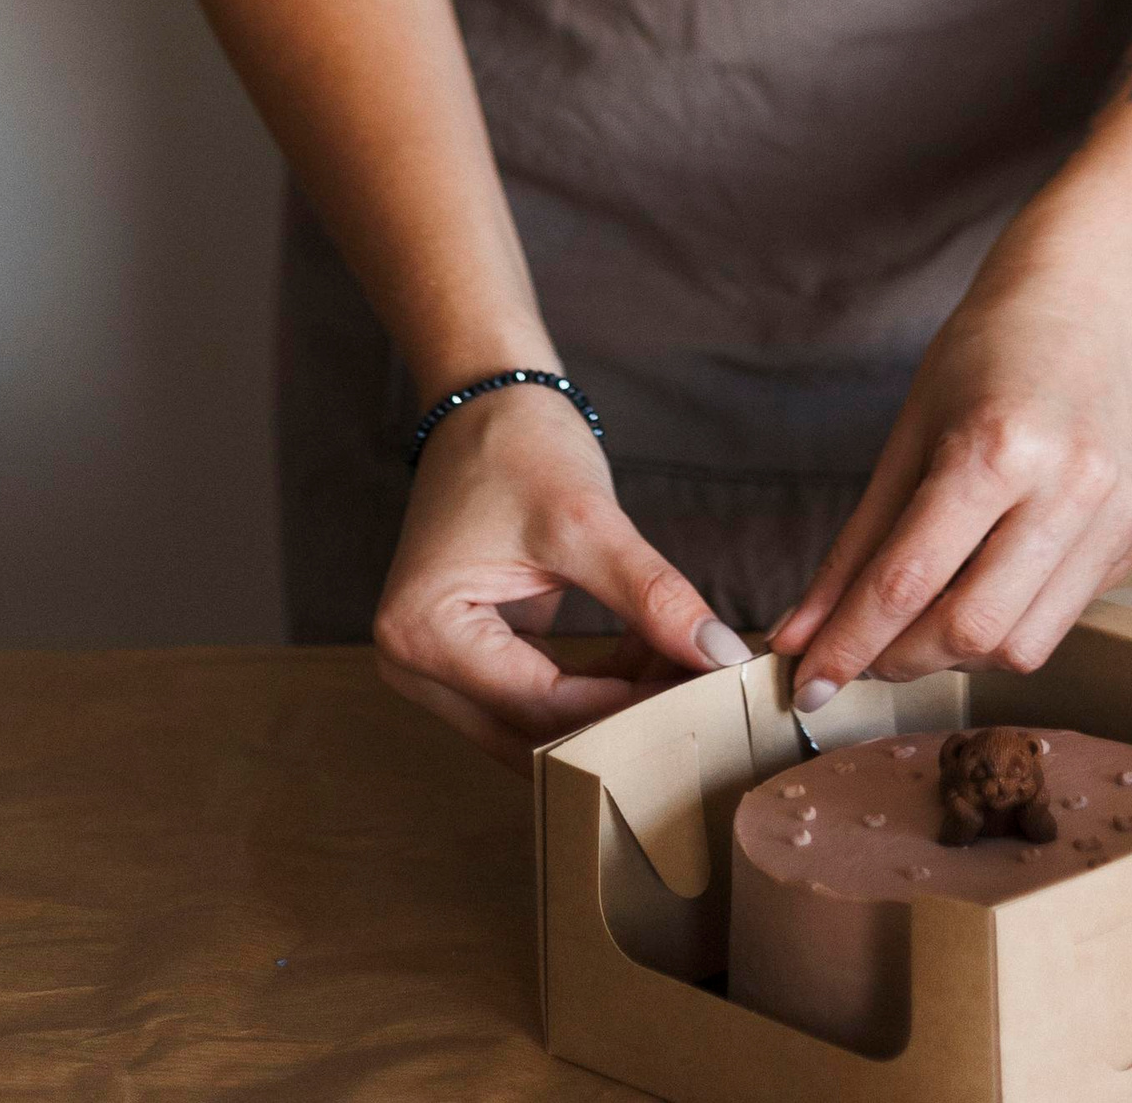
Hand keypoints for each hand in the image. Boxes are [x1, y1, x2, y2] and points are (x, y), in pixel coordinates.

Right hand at [374, 384, 749, 765]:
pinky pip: (533, 697)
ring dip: (607, 706)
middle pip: (532, 728)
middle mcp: (413, 666)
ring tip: (682, 668)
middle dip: (617, 718)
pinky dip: (591, 685)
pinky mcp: (464, 656)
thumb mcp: (587, 519)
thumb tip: (719, 656)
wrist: (488, 403)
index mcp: (423, 635)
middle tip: (701, 699)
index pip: (541, 705)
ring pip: (535, 723)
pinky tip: (648, 651)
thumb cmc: (521, 448)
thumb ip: (651, 594)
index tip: (702, 698)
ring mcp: (432, 665)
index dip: (627, 708)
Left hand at [768, 287, 1131, 704]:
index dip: (849, 644)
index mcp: (998, 446)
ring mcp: (1115, 513)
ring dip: (959, 652)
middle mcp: (1069, 484)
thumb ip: (855, 547)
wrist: (1085, 304)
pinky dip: (1012, 618)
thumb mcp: (908, 435)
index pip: (909, 580)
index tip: (807, 683)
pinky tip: (993, 575)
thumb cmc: (986, 355)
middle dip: (901, 659)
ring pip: (1023, 645)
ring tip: (926, 616)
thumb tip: (798, 638)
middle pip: (971, 629)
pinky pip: (1064, 615)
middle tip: (863, 652)